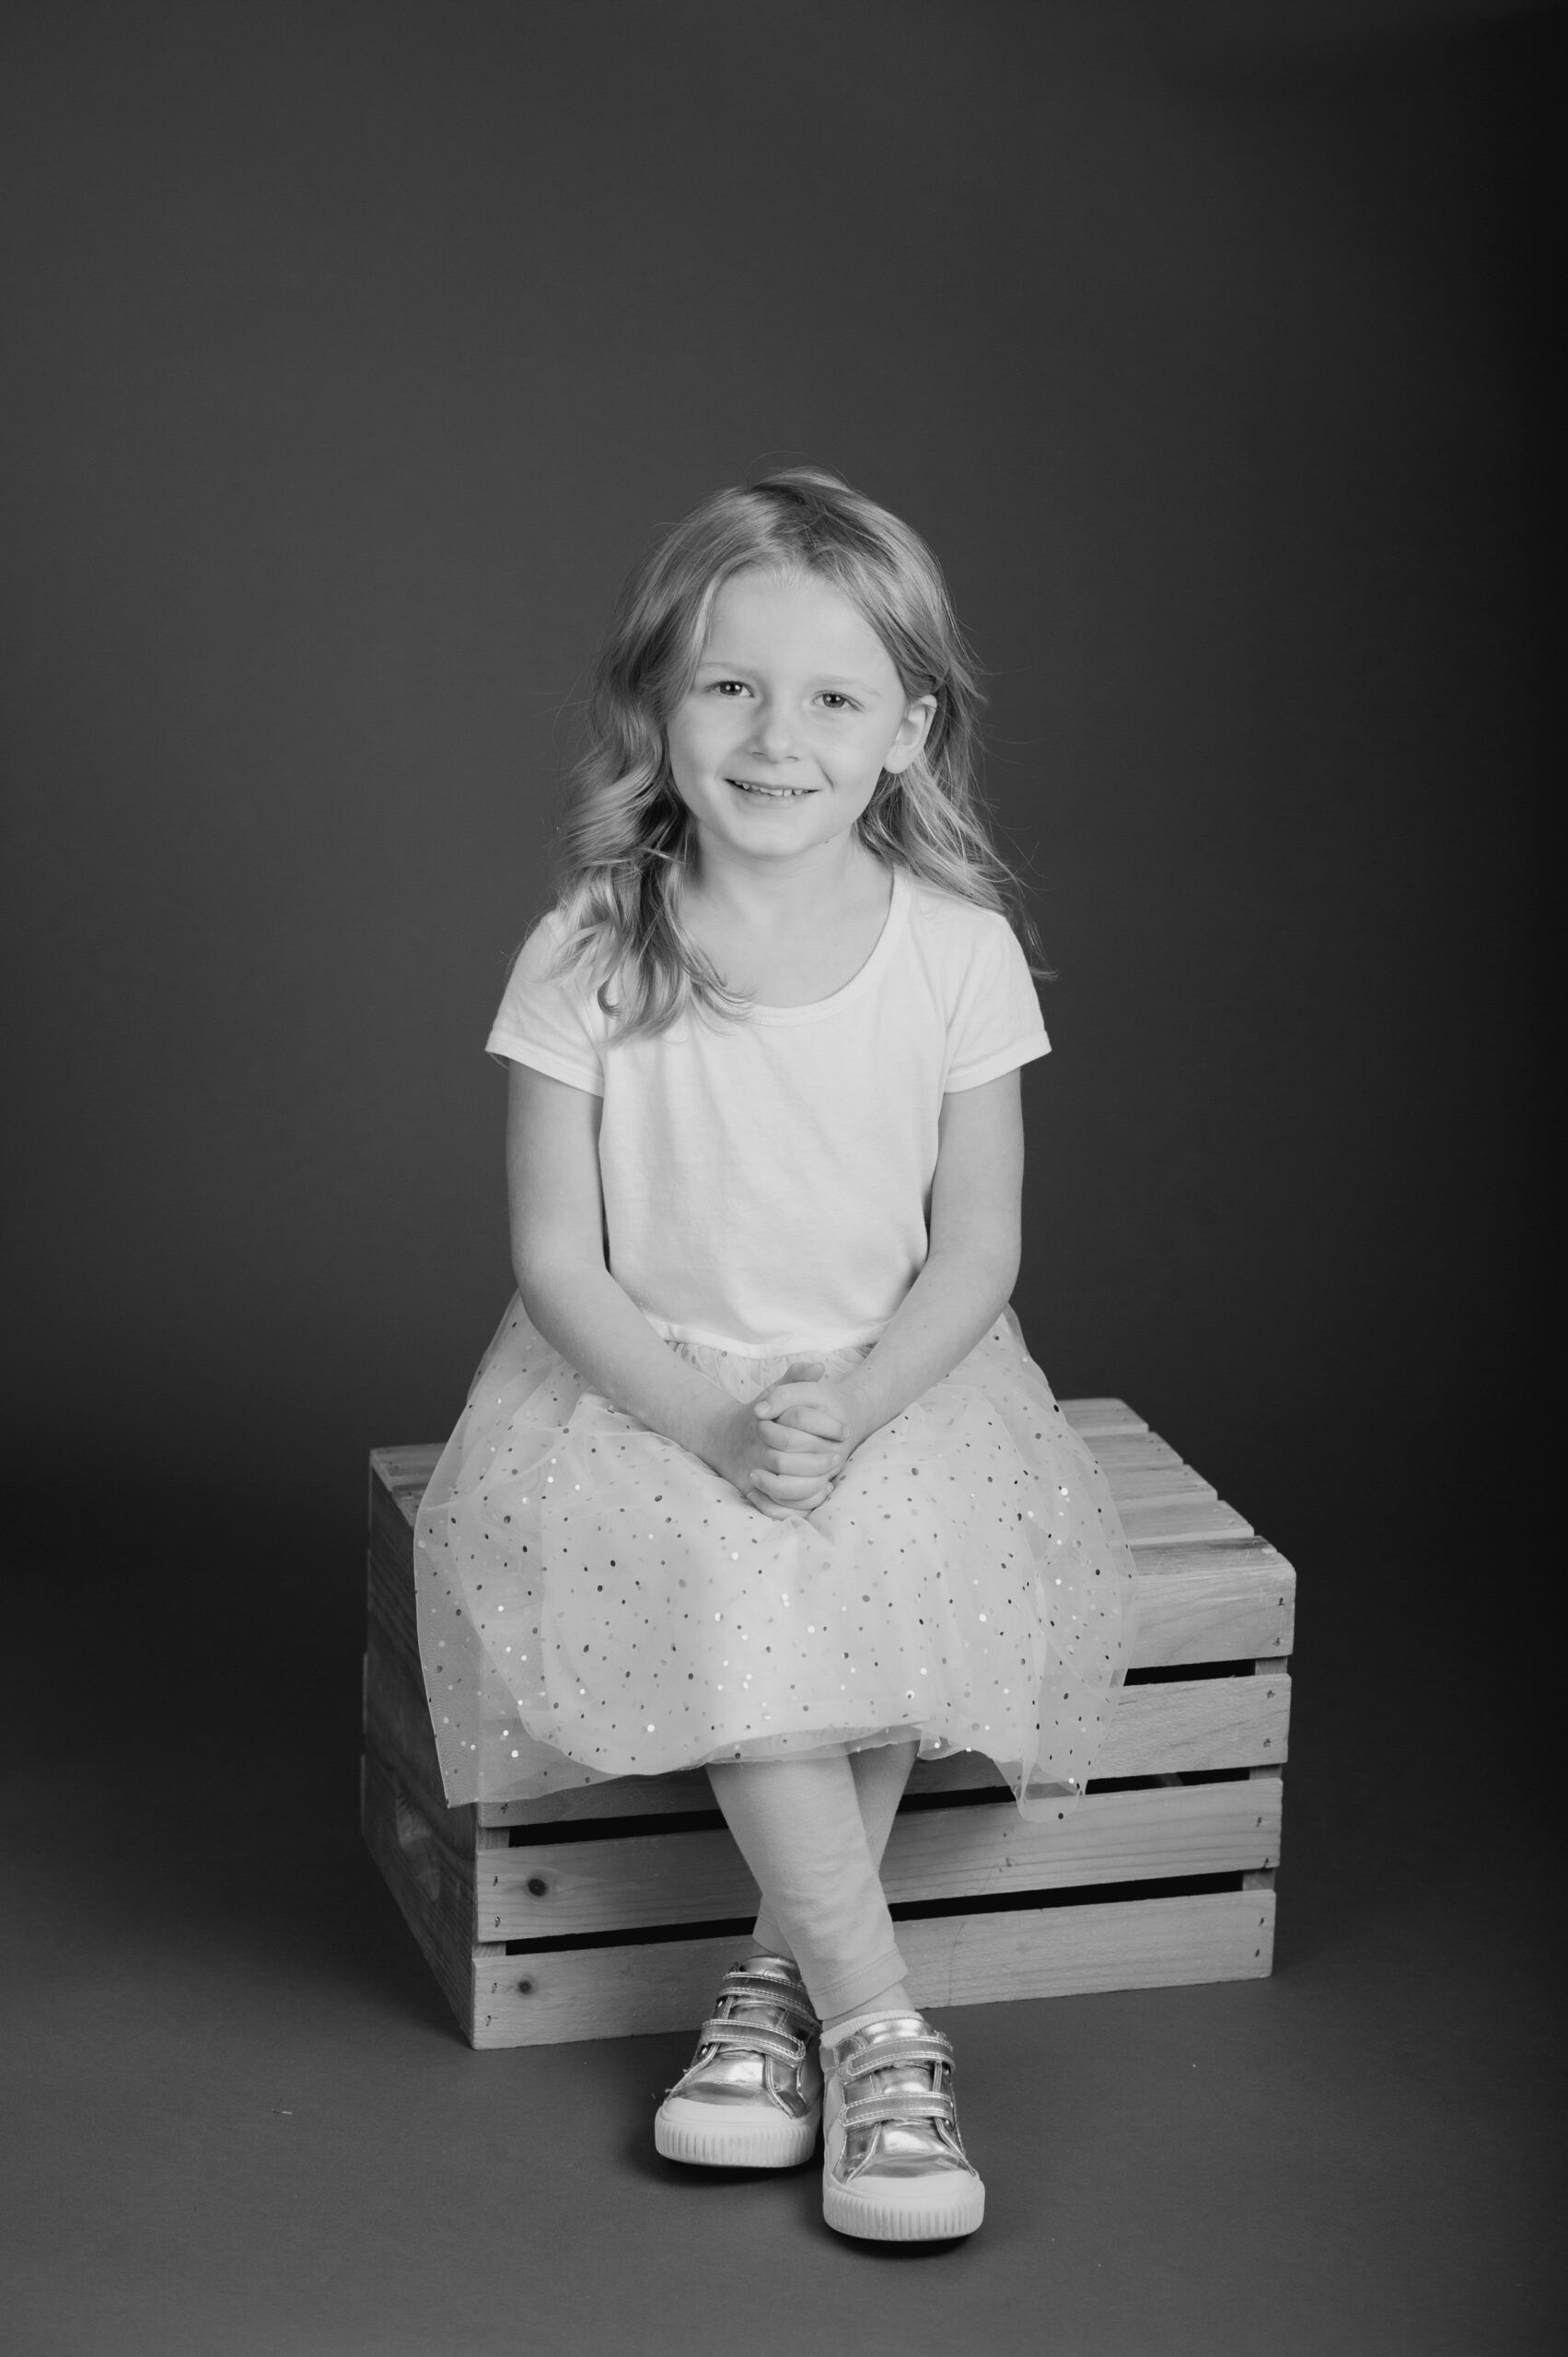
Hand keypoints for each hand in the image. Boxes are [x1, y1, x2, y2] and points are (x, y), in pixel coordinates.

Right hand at [706, 1362, 845, 1520]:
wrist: (726, 1437)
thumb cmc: (762, 1413)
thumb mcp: (776, 1389)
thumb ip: (796, 1376)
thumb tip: (819, 1367)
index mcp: (763, 1422)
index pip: (795, 1426)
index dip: (826, 1428)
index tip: (845, 1430)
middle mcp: (755, 1449)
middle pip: (786, 1462)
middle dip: (818, 1461)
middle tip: (839, 1456)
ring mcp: (752, 1472)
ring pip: (781, 1487)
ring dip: (810, 1485)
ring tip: (830, 1479)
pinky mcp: (752, 1491)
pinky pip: (775, 1505)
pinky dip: (797, 1505)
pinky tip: (819, 1493)